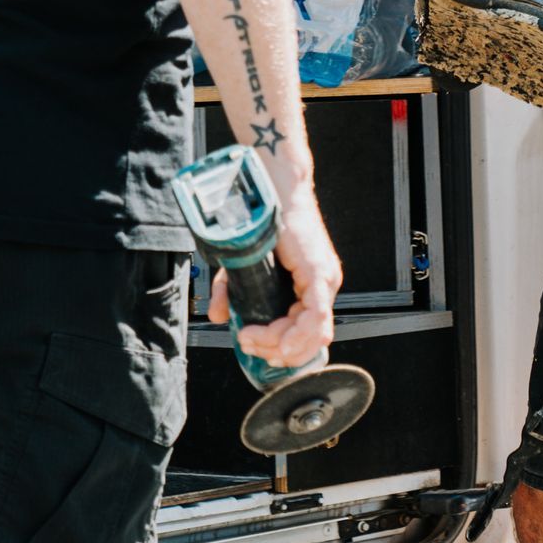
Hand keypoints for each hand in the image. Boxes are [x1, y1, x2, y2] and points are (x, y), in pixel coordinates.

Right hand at [209, 191, 342, 367]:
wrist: (270, 192)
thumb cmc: (261, 223)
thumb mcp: (242, 267)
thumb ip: (231, 292)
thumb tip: (217, 316)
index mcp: (311, 287)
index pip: (305, 334)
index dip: (279, 349)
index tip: (251, 346)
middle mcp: (323, 286)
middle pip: (310, 340)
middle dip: (276, 350)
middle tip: (247, 343)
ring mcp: (324, 280)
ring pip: (313, 333)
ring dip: (280, 344)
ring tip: (250, 337)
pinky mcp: (319, 274)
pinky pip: (315, 316)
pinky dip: (297, 335)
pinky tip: (278, 343)